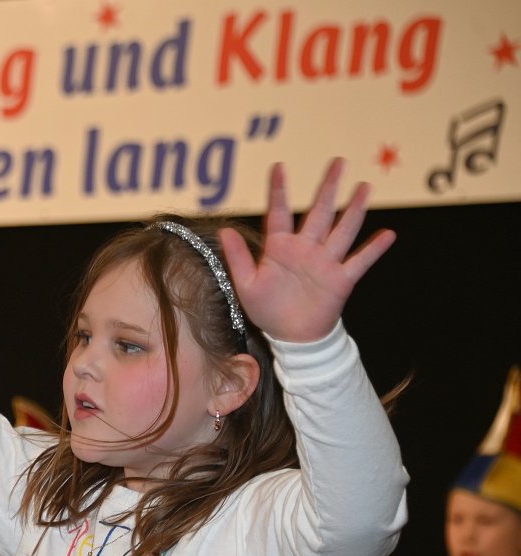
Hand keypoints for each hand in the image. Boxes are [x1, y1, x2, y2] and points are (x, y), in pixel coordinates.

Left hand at [220, 159, 395, 343]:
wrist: (292, 336)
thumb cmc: (268, 309)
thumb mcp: (246, 284)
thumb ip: (238, 257)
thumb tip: (224, 230)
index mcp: (280, 247)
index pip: (279, 213)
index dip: (279, 191)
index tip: (279, 167)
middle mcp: (306, 248)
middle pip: (319, 212)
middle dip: (328, 188)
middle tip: (339, 162)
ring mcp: (326, 261)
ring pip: (342, 229)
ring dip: (354, 209)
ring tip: (364, 187)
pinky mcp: (341, 279)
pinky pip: (360, 261)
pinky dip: (374, 249)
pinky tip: (388, 234)